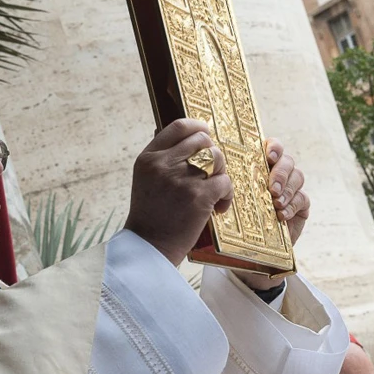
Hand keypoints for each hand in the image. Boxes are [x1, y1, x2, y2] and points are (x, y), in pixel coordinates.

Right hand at [125, 119, 232, 265]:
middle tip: (211, 172)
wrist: (150, 247)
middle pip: (202, 140)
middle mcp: (163, 164)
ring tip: (214, 192)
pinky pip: (225, 182)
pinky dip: (227, 194)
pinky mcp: (198, 196)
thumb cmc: (151, 214)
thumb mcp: (146, 179)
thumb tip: (186, 135)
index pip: (178, 127)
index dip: (198, 126)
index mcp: (149, 158)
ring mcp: (181, 179)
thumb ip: (162, 158)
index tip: (207, 133)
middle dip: (213, 154)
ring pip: (216, 159)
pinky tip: (219, 207)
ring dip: (221, 174)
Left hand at [235, 138, 309, 289]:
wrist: (249, 251)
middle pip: (287, 161)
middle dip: (281, 172)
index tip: (268, 156)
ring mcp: (290, 189)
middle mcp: (277, 174)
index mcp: (259, 166)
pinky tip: (281, 215)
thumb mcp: (227, 199)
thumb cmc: (233, 220)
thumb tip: (216, 174)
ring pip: (298, 177)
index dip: (274, 147)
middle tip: (271, 188)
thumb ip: (226, 184)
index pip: (272, 147)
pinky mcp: (301, 207)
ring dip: (286, 189)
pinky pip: (303, 199)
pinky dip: (293, 205)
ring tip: (275, 203)